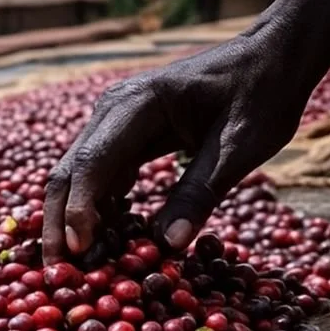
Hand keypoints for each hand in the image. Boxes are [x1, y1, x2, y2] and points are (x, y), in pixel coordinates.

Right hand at [42, 26, 313, 263]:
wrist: (272, 56)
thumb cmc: (262, 93)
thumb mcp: (240, 147)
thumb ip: (200, 193)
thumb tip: (166, 247)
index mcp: (138, 103)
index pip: (92, 162)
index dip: (79, 211)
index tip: (79, 253)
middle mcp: (113, 109)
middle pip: (70, 172)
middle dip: (59, 225)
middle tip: (57, 274)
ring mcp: (114, 122)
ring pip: (77, 178)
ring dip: (72, 222)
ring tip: (76, 268)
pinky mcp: (125, 136)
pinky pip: (100, 178)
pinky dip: (96, 211)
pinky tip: (104, 244)